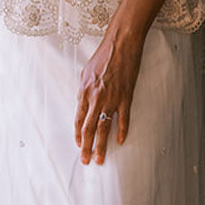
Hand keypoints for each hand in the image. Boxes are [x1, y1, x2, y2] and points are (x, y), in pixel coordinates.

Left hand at [74, 26, 142, 164]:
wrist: (121, 44)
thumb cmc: (104, 55)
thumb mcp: (86, 71)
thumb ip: (84, 88)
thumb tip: (82, 101)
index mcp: (84, 91)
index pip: (78, 119)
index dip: (78, 134)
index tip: (79, 145)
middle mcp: (95, 97)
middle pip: (88, 128)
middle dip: (86, 147)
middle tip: (86, 161)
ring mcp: (111, 98)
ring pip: (103, 128)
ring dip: (101, 145)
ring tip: (101, 159)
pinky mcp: (126, 96)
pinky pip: (123, 118)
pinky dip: (122, 131)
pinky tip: (120, 142)